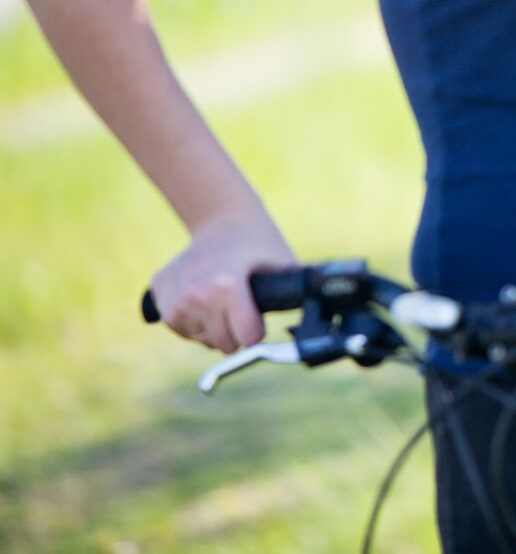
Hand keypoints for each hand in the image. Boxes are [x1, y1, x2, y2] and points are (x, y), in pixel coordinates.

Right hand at [147, 205, 296, 353]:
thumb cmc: (257, 240)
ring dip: (212, 328)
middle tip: (240, 307)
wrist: (221, 217)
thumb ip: (294, 294)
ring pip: (199, 338)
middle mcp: (195, 294)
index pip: (246, 338)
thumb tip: (314, 314)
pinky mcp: (157, 292)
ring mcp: (173, 295)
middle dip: (236, 332)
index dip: (257, 330)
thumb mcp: (284, 264)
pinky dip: (192, 320)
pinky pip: (178, 325)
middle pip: (223, 343)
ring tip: (222, 300)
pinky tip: (204, 299)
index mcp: (227, 287)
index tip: (257, 315)